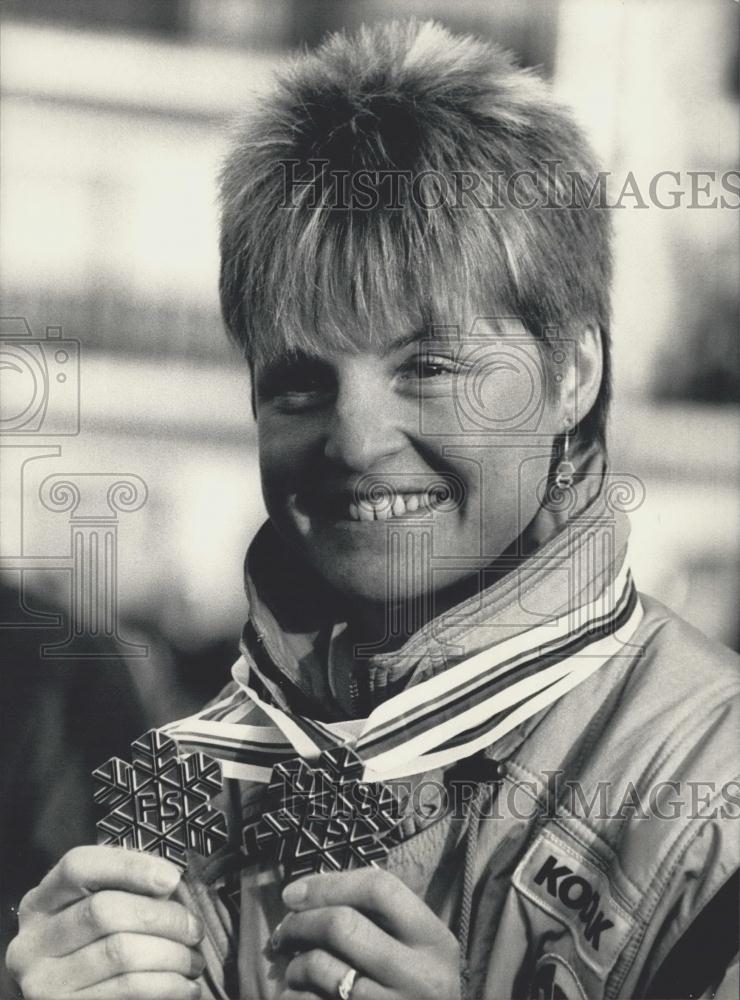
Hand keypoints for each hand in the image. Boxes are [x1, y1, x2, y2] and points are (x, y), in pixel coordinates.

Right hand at [6, 846, 204, 999]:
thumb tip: (169, 884)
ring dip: (171, 955)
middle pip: (104, 911)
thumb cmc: (90, 950)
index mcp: (40, 903)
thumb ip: (123, 891)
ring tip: (193, 959)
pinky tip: (183, 985)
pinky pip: (126, 991)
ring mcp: (45, 982)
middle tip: (194, 929)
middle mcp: (34, 942)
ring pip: (121, 953)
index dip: (128, 866)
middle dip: (163, 918)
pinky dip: (166, 985)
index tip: (171, 878)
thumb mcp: (90, 913)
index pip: (78, 866)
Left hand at [271, 868, 460, 999]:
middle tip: (284, 930)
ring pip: (321, 967)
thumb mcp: (417, 951)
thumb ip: (382, 919)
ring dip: (295, 965)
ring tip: (294, 970)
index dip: (330, 883)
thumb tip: (310, 892)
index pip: (380, 889)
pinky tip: (299, 995)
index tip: (294, 892)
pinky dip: (295, 996)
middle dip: (301, 922)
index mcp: (433, 941)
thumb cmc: (414, 990)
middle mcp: (419, 976)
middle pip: (342, 925)